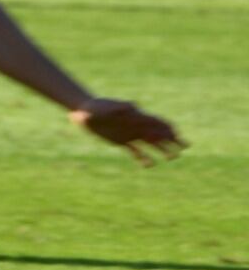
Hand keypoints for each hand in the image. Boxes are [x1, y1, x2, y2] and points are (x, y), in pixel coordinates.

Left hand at [69, 98, 186, 165]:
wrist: (84, 112)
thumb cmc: (95, 107)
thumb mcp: (106, 106)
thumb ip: (119, 107)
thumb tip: (133, 105)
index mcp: (134, 117)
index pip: (155, 122)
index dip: (167, 127)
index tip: (178, 134)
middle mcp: (135, 126)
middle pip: (157, 133)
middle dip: (171, 140)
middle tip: (184, 148)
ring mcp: (129, 134)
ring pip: (150, 143)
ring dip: (161, 149)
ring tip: (172, 157)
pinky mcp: (121, 141)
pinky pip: (135, 151)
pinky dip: (142, 157)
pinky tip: (149, 164)